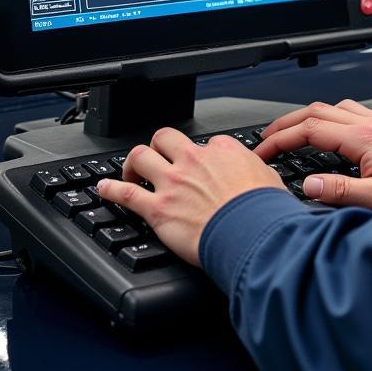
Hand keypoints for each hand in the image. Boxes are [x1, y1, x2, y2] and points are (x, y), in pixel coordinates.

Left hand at [97, 127, 286, 265]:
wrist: (253, 232)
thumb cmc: (263, 210)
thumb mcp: (268, 178)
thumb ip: (254, 171)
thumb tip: (256, 174)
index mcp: (222, 151)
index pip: (204, 142)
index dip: (200, 154)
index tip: (200, 167)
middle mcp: (194, 160)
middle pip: (165, 138)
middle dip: (159, 146)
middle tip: (158, 160)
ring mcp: (173, 183)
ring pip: (141, 156)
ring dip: (133, 164)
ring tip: (131, 173)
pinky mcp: (158, 209)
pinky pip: (126, 193)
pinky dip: (110, 189)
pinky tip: (103, 189)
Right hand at [256, 99, 371, 210]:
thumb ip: (340, 192)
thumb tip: (308, 185)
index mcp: (364, 138)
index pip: (310, 128)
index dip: (281, 138)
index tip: (262, 150)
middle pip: (317, 111)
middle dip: (287, 122)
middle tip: (266, 138)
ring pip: (334, 107)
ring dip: (308, 116)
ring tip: (292, 133)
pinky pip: (351, 113)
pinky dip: (330, 117)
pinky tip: (330, 132)